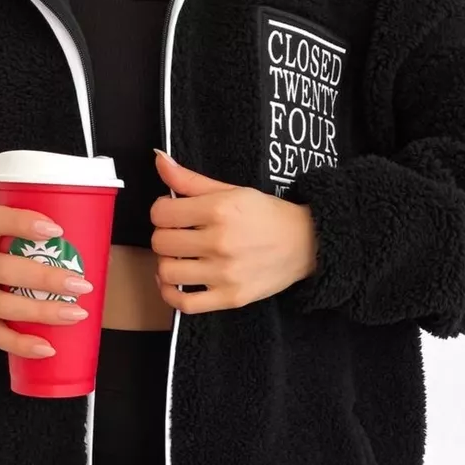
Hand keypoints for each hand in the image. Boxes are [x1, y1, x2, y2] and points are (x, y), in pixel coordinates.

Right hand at [0, 205, 93, 357]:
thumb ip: (28, 239)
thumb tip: (99, 255)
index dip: (22, 223)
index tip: (57, 231)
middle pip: (4, 270)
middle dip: (45, 278)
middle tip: (81, 284)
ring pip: (5, 306)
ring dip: (43, 311)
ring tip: (76, 313)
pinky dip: (23, 345)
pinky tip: (48, 348)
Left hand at [150, 149, 318, 313]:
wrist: (306, 243)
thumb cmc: (267, 215)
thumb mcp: (232, 190)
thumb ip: (191, 179)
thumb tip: (158, 159)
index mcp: (220, 210)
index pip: (161, 213)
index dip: (161, 211)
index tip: (172, 213)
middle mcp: (221, 242)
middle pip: (161, 242)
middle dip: (164, 236)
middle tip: (178, 234)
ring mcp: (225, 273)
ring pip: (167, 272)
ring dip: (166, 264)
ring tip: (179, 257)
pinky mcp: (230, 297)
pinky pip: (184, 304)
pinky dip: (171, 294)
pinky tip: (175, 282)